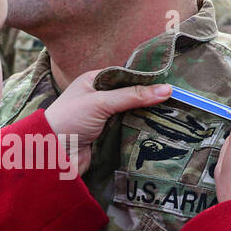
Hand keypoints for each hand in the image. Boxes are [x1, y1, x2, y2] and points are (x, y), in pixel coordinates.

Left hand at [44, 71, 171, 176]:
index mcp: (94, 81)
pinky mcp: (107, 136)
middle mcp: (99, 97)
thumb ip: (132, 96)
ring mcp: (104, 117)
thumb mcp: (101, 102)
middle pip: (131, 95)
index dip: (145, 79)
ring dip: (147, 116)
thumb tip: (167, 89)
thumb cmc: (70, 120)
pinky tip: (160, 130)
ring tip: (175, 114)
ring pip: (132, 113)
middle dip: (150, 99)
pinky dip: (140, 130)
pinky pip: (128, 130)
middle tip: (178, 100)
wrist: (52, 155)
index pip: (125, 75)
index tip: (170, 82)